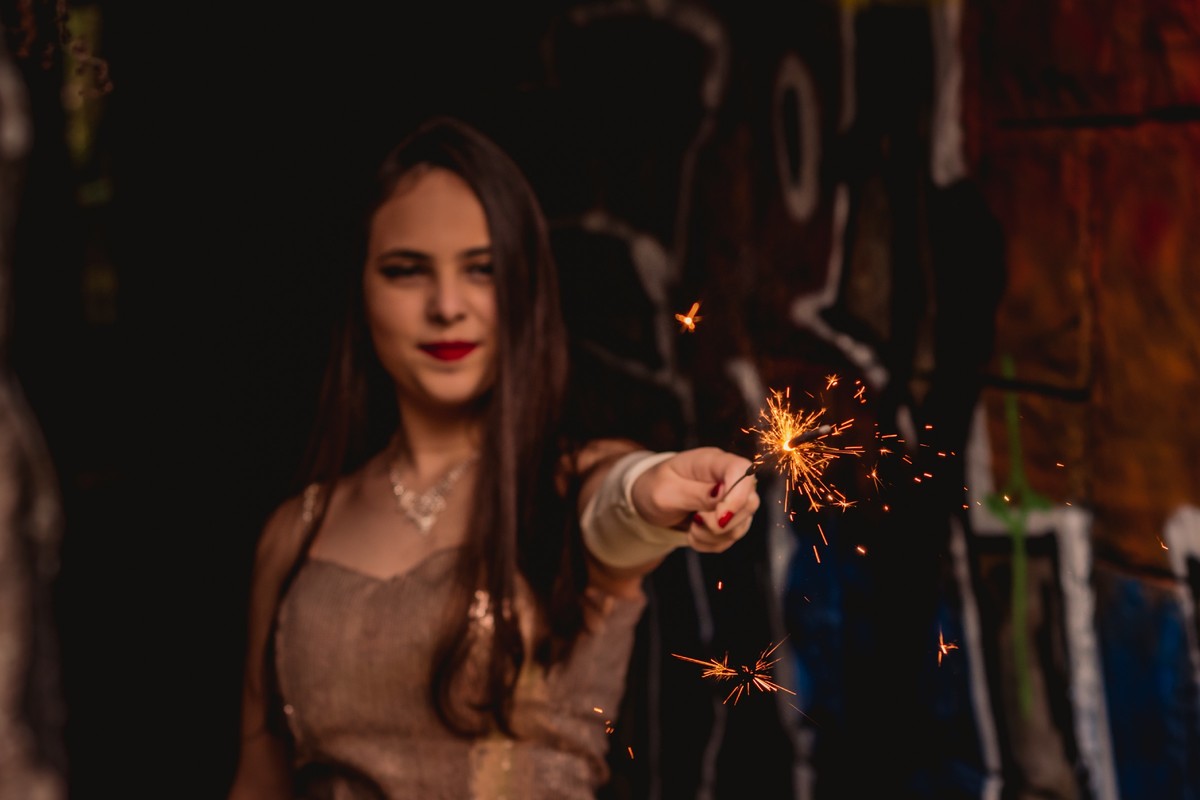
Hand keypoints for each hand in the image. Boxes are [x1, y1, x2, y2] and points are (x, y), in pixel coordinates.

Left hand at [629, 447, 759, 553]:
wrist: (647, 500)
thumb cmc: (654, 487)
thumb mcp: (666, 491)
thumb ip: (695, 494)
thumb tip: (722, 494)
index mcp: (712, 462)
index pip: (741, 470)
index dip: (738, 494)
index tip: (719, 516)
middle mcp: (727, 478)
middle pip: (749, 502)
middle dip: (722, 523)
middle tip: (696, 522)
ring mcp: (731, 498)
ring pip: (741, 525)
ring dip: (713, 536)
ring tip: (691, 527)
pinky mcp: (729, 518)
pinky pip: (730, 538)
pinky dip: (711, 542)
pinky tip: (694, 533)